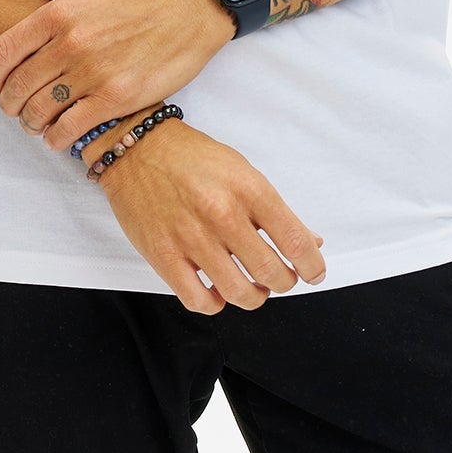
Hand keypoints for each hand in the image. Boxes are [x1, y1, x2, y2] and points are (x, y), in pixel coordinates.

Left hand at [0, 0, 236, 149]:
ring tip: (35, 123)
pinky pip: (70, 129)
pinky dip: (56, 138)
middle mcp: (71, 43)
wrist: (190, 9)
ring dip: (30, 123)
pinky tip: (58, 135)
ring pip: (40, 111)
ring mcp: (94, 73)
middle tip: (14, 108)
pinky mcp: (117, 97)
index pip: (3, 52)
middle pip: (18, 86)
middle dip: (9, 104)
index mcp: (58, 13)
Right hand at [94, 119, 326, 312]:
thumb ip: (276, 211)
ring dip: (253, 297)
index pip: (296, 242)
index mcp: (248, 189)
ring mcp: (191, 238)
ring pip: (238, 293)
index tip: (313, 273)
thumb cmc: (192, 158)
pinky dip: (214, 304)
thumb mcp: (243, 172)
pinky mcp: (163, 256)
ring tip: (252, 288)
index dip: (313, 267)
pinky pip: (198, 301)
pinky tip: (216, 291)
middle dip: (284, 282)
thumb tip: (310, 242)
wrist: (138, 149)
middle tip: (281, 278)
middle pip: (271, 272)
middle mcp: (222, 214)